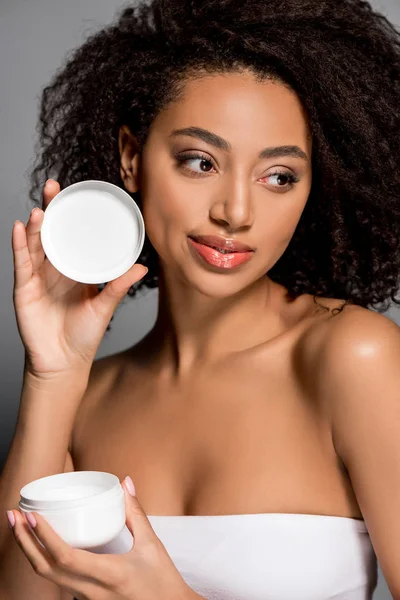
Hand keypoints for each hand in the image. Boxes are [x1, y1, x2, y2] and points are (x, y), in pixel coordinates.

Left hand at [6, 478, 192, 599]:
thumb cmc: (163, 581)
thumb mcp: (152, 544)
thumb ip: (136, 513)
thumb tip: (125, 483)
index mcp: (109, 575)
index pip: (66, 558)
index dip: (44, 537)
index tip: (32, 516)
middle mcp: (91, 591)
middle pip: (46, 570)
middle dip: (25, 542)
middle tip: (13, 515)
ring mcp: (86, 599)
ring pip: (48, 578)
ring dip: (30, 551)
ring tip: (21, 526)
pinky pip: (57, 581)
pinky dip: (43, 561)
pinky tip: (41, 544)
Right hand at [12, 179, 147, 379]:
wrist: (64, 363)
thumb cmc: (83, 335)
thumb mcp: (104, 306)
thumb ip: (118, 287)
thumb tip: (141, 268)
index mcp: (73, 268)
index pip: (69, 235)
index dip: (70, 214)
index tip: (74, 192)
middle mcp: (53, 269)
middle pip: (50, 232)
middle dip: (50, 209)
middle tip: (53, 186)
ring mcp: (37, 278)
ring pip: (34, 244)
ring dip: (37, 225)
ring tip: (42, 207)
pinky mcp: (24, 290)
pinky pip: (21, 264)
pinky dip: (19, 245)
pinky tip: (20, 227)